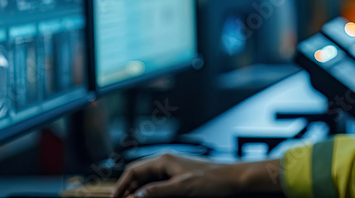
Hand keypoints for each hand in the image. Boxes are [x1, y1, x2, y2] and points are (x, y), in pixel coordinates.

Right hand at [112, 151, 245, 197]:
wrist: (233, 179)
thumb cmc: (212, 180)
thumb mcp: (181, 188)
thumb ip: (156, 192)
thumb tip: (134, 197)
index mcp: (164, 160)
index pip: (133, 171)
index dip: (121, 186)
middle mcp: (166, 162)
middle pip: (138, 175)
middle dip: (127, 189)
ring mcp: (173, 168)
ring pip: (148, 180)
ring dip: (139, 191)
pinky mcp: (180, 176)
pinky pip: (159, 183)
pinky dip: (150, 191)